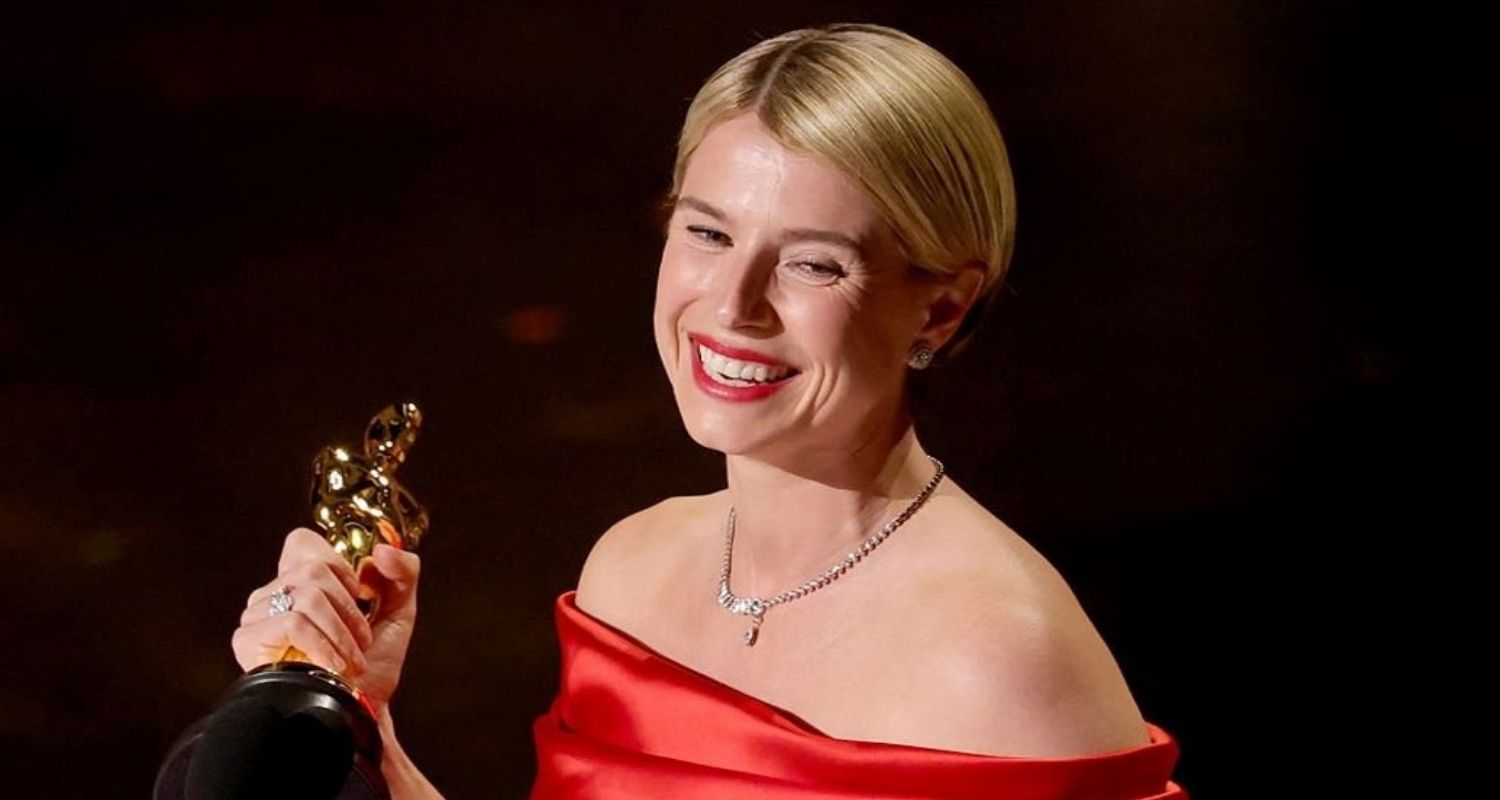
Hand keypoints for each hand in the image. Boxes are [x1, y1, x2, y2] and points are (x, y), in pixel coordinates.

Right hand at [232, 528, 420, 711]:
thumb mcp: (399, 611)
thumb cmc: (373, 665)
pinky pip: (292, 622)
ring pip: (308, 596)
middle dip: (350, 610)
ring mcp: (258, 615)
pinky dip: (324, 645)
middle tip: (361, 641)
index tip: (358, 596)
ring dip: (342, 633)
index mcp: (303, 582)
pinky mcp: (248, 639)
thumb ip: (403, 572)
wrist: (359, 711)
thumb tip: (381, 550)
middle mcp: (275, 593)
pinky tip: (333, 667)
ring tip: (351, 660)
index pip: (302, 541)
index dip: (338, 565)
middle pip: (314, 569)